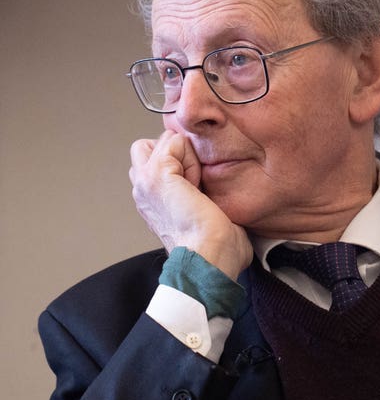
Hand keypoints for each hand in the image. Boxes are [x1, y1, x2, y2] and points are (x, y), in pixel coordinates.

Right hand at [129, 130, 252, 279]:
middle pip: (149, 146)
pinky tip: (197, 186)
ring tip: (197, 186)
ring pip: (164, 140)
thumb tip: (214, 188)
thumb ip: (200, 192)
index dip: (183, 165)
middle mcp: (143, 190)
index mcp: (153, 200)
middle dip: (176, 152)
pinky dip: (192, 159)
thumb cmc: (216, 249)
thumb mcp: (205, 213)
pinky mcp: (155, 175)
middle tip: (194, 182)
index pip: (157, 160)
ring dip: (187, 156)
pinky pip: (175, 142)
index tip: (198, 195)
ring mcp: (145, 182)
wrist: (210, 259)